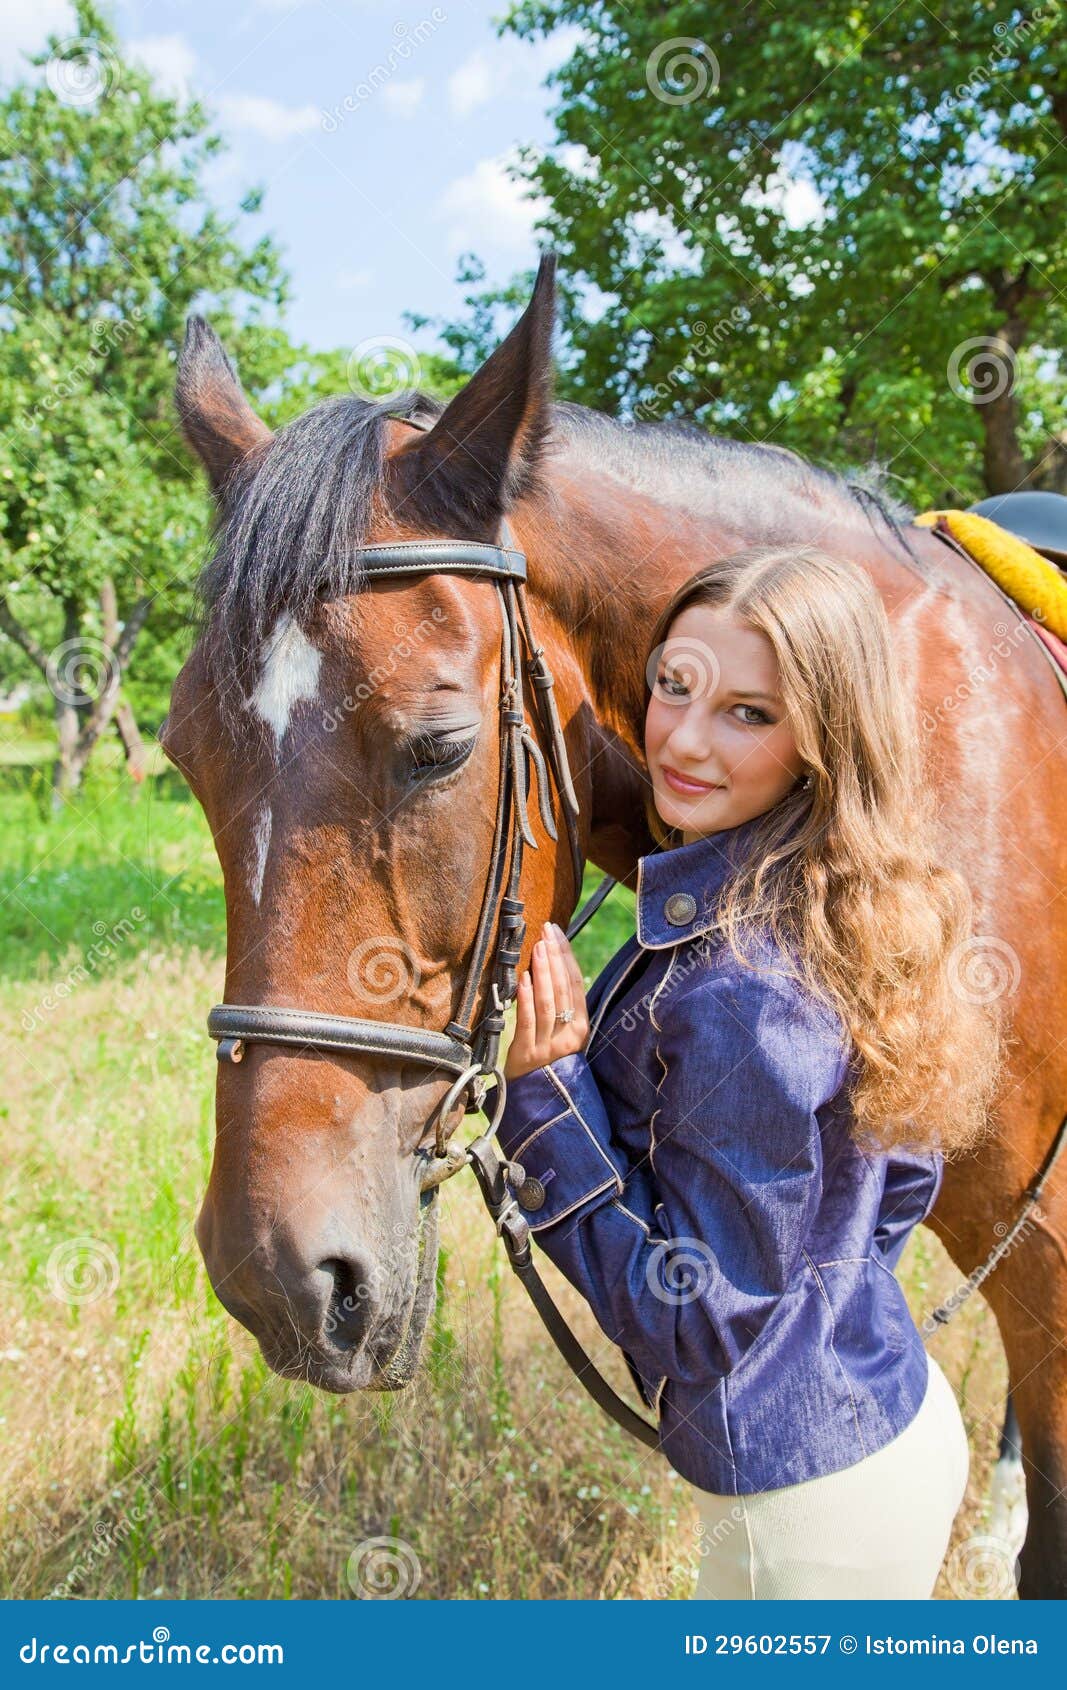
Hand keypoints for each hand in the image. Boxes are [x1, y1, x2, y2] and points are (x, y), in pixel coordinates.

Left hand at [503, 920, 589, 1080]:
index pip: (575, 983)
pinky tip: (523, 979)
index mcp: (581, 1027)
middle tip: (545, 932)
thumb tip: (553, 964)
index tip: (556, 932)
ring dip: (543, 972)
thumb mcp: (562, 1033)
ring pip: (548, 1002)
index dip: (566, 956)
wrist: (538, 1099)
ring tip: (538, 948)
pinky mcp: (529, 1054)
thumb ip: (561, 1005)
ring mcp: (550, 1046)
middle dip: (554, 957)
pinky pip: (528, 1021)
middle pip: (562, 989)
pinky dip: (526, 998)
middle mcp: (569, 1035)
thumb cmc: (548, 1060)